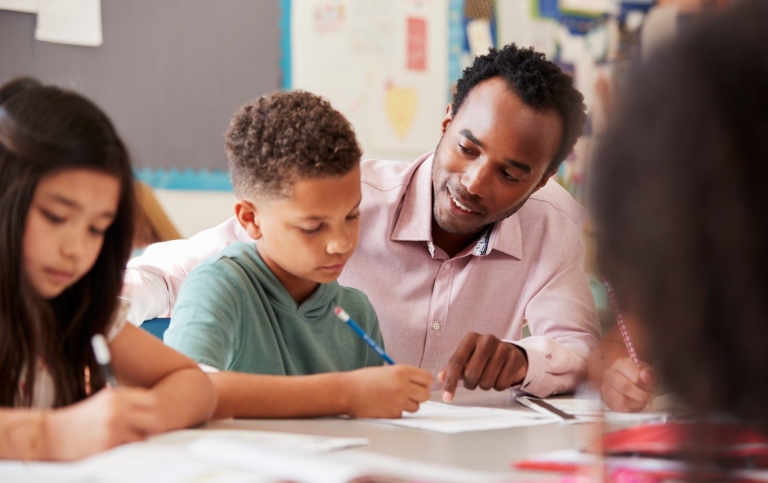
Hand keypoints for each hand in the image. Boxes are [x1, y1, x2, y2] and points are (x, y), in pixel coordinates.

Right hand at [44, 387, 163, 460]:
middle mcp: (117, 410)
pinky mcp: (107, 446)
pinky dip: (127, 451)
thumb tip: (152, 411)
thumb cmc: (78, 419)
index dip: (153, 410)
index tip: (148, 417)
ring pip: (144, 438)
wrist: (50, 434)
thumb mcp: (102, 402)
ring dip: (140, 442)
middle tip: (147, 433)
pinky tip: (117, 448)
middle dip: (153, 428)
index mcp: (116, 396)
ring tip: (128, 442)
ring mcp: (113, 429)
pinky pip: (129, 450)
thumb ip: (125, 403)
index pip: (151, 400)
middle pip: (154, 419)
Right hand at [342, 365, 431, 418]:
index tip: (418, 385)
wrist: (346, 391)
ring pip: (416, 407)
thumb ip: (404, 376)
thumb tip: (420, 383)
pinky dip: (397, 412)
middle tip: (409, 394)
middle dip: (419, 395)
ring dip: (408, 405)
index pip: (427, 378)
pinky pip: (403, 414)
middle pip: (426, 394)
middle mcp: (403, 385)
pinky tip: (385, 406)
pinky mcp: (392, 413)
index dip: (423, 383)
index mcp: (402, 371)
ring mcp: (398, 400)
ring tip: (393, 399)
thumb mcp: (387, 371)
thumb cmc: (363, 380)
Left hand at [439, 332, 526, 402]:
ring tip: (488, 376)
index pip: (456, 362)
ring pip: (486, 381)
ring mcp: (502, 348)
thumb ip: (453, 368)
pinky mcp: (514, 359)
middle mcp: (486, 340)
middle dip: (471, 383)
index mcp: (471, 339)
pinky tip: (499, 376)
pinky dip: (498, 386)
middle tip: (474, 381)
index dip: (450, 382)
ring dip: (485, 385)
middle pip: (471, 374)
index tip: (447, 397)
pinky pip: (501, 384)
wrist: (510, 353)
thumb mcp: (467, 358)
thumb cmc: (485, 357)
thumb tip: (440, 377)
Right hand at [600, 357, 656, 411]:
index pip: (635, 376)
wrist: (622, 377)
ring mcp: (606, 388)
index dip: (645, 384)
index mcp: (620, 364)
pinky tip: (636, 403)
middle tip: (649, 396)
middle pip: (625, 387)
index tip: (651, 386)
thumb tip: (646, 377)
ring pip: (622, 400)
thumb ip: (648, 372)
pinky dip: (631, 408)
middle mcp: (610, 374)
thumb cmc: (636, 374)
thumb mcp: (645, 369)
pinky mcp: (607, 400)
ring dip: (637, 403)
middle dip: (641, 395)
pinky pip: (620, 408)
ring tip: (643, 400)